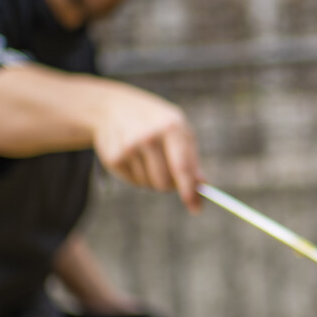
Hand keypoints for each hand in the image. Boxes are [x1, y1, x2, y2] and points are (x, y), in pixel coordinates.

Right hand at [92, 83, 202, 211]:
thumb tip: (203, 186)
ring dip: (152, 178)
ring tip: (148, 156)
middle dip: (170, 185)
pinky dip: (137, 175)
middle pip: (164, 182)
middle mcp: (149, 137)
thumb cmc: (156, 122)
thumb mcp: (179, 131)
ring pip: (149, 184)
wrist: (114, 108)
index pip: (182, 167)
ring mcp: (129, 147)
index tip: (196, 208)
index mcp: (171, 127)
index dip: (189, 191)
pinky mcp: (114, 157)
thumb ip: (191, 159)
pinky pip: (133, 182)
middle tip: (169, 173)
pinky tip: (133, 156)